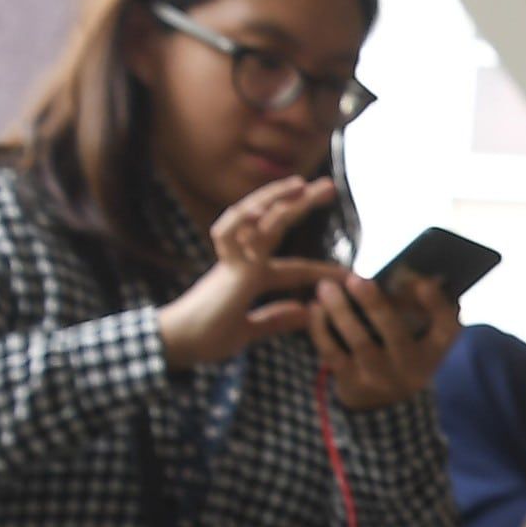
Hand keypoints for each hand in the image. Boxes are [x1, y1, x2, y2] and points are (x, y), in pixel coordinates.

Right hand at [155, 175, 349, 369]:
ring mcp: (233, 262)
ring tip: (303, 183)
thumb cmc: (207, 338)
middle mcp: (242, 262)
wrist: (177, 343)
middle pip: (273, 224)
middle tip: (328, 185)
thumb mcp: (250, 331)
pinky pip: (233, 237)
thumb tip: (306, 311)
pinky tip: (264, 206)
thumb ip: (275, 319)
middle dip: (299, 204)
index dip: (321, 270)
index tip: (348, 272)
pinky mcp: (227, 270)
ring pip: (254, 221)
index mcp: (249, 276)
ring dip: (277, 199)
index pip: (293, 268)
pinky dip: (245, 220)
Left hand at [311, 267, 458, 410]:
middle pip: (394, 332)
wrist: (381, 399)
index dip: (437, 304)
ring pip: (359, 341)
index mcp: (434, 348)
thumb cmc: (398, 349)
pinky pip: (333, 353)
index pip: (447, 326)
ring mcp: (383, 378)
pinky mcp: (353, 384)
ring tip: (326, 287)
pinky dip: (321, 328)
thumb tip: (406, 270)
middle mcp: (413, 367)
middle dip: (373, 303)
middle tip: (354, 279)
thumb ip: (415, 306)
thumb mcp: (417, 336)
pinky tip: (315, 308)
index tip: (422, 283)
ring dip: (340, 310)